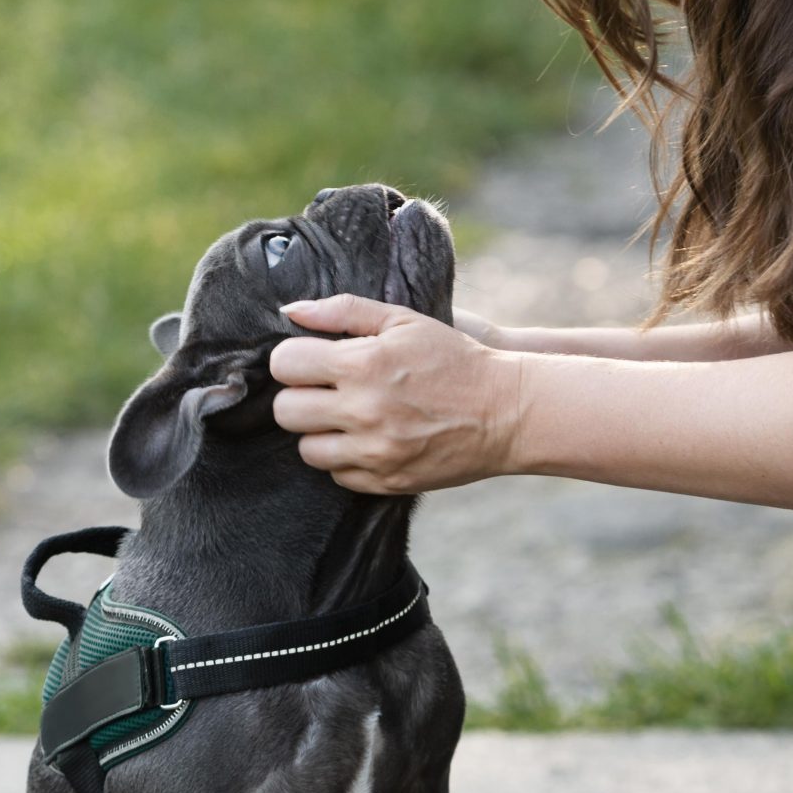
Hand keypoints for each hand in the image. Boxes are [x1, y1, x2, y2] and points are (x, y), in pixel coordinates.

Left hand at [269, 296, 525, 493]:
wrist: (506, 412)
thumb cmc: (454, 358)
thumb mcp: (404, 320)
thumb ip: (344, 310)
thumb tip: (291, 311)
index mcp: (363, 364)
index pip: (285, 365)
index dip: (294, 359)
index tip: (311, 360)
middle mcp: (363, 411)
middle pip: (286, 411)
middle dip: (300, 396)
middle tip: (325, 390)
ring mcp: (374, 452)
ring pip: (306, 449)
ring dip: (320, 432)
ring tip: (347, 417)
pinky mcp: (386, 481)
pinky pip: (337, 475)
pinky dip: (346, 459)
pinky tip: (370, 439)